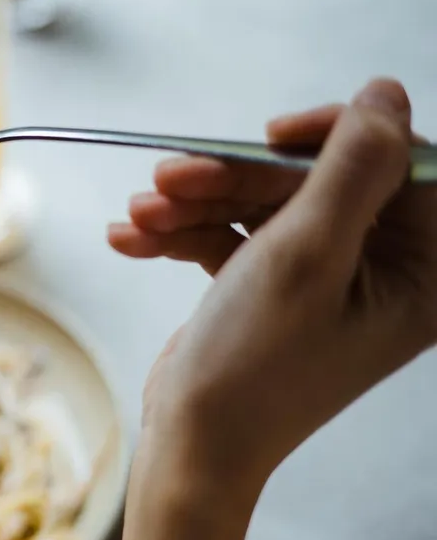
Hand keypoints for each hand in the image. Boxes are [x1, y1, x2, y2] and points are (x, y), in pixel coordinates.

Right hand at [108, 78, 436, 500]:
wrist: (192, 448)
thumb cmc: (255, 368)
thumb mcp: (304, 255)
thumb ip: (352, 168)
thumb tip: (387, 92)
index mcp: (423, 273)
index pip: (403, 167)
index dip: (336, 138)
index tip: (268, 137)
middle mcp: (383, 274)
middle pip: (315, 182)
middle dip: (234, 179)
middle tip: (169, 178)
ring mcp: (324, 281)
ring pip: (264, 206)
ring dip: (195, 204)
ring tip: (139, 216)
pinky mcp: (274, 290)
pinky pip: (235, 238)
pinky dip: (184, 234)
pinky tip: (132, 240)